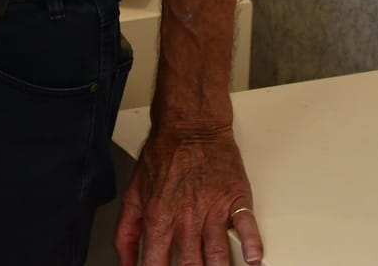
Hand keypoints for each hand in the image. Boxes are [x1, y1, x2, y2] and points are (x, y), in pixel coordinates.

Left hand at [116, 123, 262, 264]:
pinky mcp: (235, 198)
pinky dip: (252, 245)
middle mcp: (187, 217)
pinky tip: (252, 258)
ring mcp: (213, 209)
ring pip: (217, 254)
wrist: (190, 125)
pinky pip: (247, 226)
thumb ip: (126, 232)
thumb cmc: (164, 156)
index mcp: (160, 218)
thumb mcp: (133, 194)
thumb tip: (125, 263)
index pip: (157, 264)